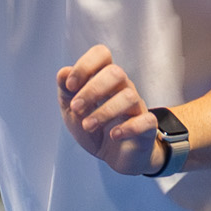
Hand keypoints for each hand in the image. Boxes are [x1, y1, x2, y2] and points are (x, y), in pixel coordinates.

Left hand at [57, 45, 165, 176]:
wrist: (114, 156)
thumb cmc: (95, 128)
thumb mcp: (72, 111)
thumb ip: (66, 92)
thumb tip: (63, 72)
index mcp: (104, 80)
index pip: (102, 54)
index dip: (85, 65)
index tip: (70, 86)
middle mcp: (123, 88)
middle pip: (116, 73)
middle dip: (92, 90)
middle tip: (76, 108)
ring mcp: (137, 106)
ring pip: (128, 97)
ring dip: (104, 112)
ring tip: (87, 126)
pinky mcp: (147, 127)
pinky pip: (146, 120)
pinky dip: (128, 128)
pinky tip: (113, 135)